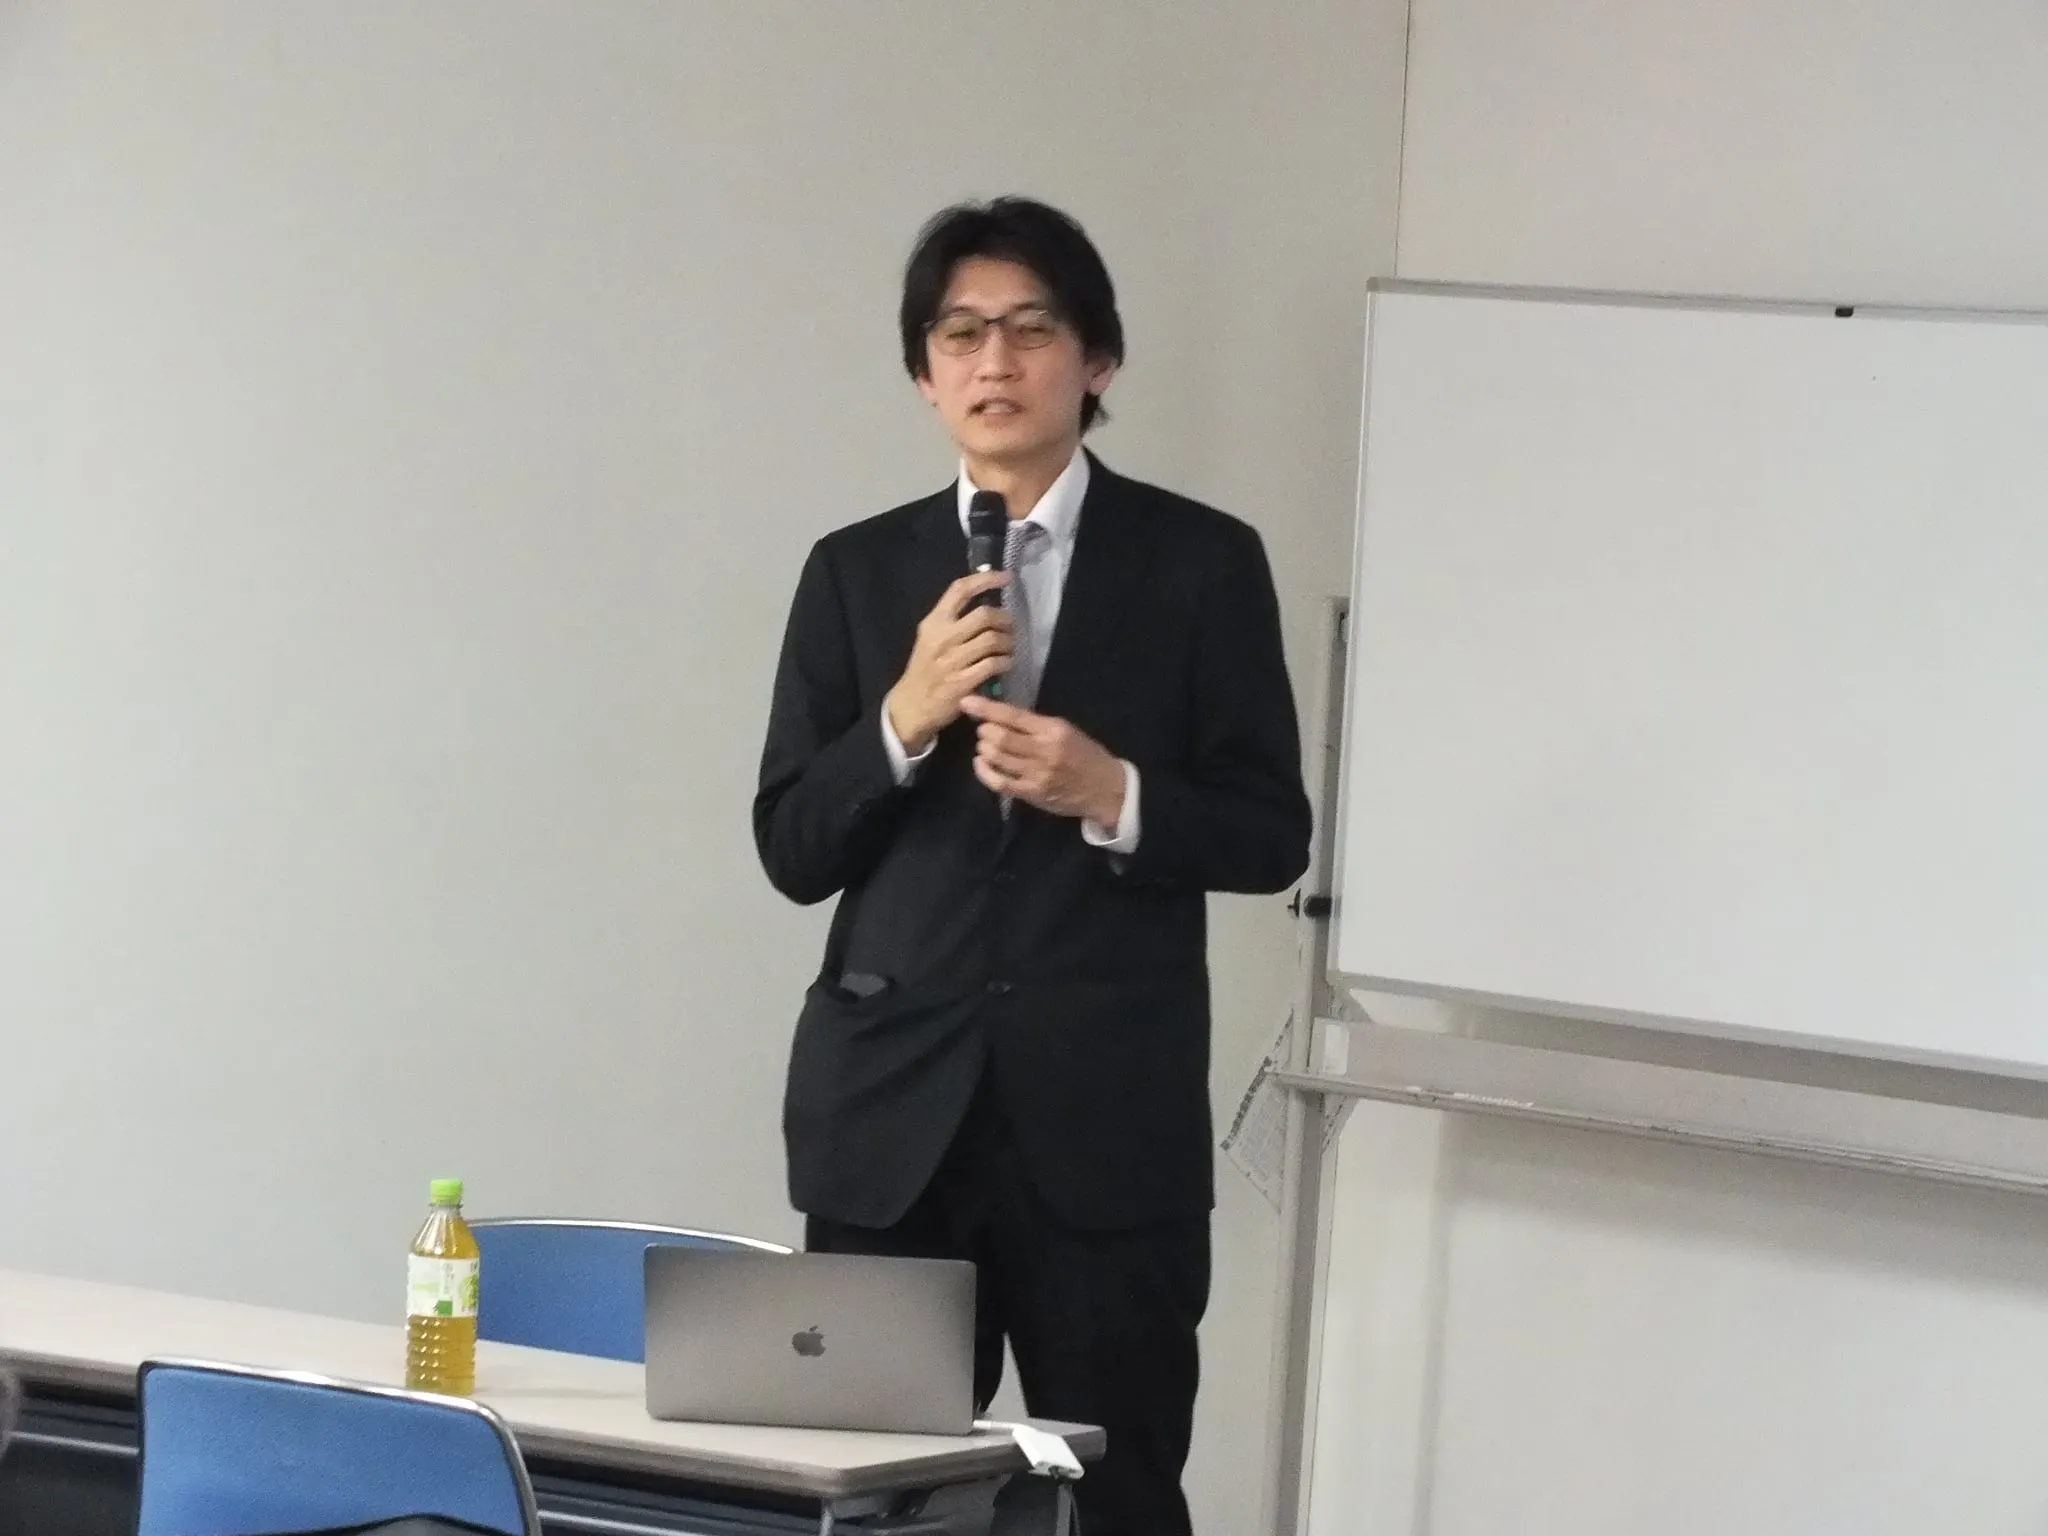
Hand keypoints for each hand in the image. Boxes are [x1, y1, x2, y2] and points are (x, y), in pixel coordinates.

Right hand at [885, 572, 1013, 752]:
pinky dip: (1005, 662)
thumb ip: (952, 621)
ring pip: (992, 639)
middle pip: (984, 615)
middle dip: (1004, 619)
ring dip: (1008, 642)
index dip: (986, 579)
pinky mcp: (962, 682)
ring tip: (1009, 647)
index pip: (960, 590)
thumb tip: (987, 605)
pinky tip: (1006, 664)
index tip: (1007, 578)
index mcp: (933, 622)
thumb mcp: (929, 639)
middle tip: (1010, 626)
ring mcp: (952, 660)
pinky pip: (993, 664)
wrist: (911, 706)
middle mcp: (942, 638)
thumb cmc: (924, 670)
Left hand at [958, 695, 1125, 823]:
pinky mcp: (1031, 794)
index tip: (967, 701)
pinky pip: (999, 782)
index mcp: (1054, 730)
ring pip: (997, 758)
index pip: (1014, 716)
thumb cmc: (1086, 755)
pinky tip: (981, 763)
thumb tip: (1003, 716)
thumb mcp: (1067, 731)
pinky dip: (984, 771)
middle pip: (1000, 737)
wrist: (1105, 789)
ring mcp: (1036, 775)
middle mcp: (1044, 751)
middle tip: (982, 728)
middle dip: (984, 730)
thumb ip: (1036, 725)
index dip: (987, 708)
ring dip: (984, 748)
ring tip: (984, 744)